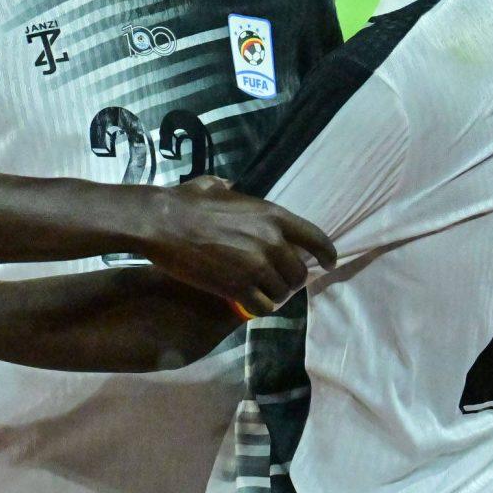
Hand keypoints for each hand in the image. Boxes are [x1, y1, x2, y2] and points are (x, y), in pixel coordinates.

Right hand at [138, 176, 332, 313]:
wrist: (163, 223)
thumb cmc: (185, 202)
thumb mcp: (214, 186)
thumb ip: (228, 188)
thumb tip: (227, 185)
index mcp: (273, 215)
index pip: (315, 238)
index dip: (326, 254)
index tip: (329, 263)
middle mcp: (272, 241)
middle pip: (298, 273)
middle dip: (290, 280)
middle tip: (277, 283)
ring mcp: (257, 266)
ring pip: (282, 293)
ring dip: (273, 295)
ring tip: (259, 292)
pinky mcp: (238, 287)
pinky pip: (262, 307)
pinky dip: (256, 307)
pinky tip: (246, 302)